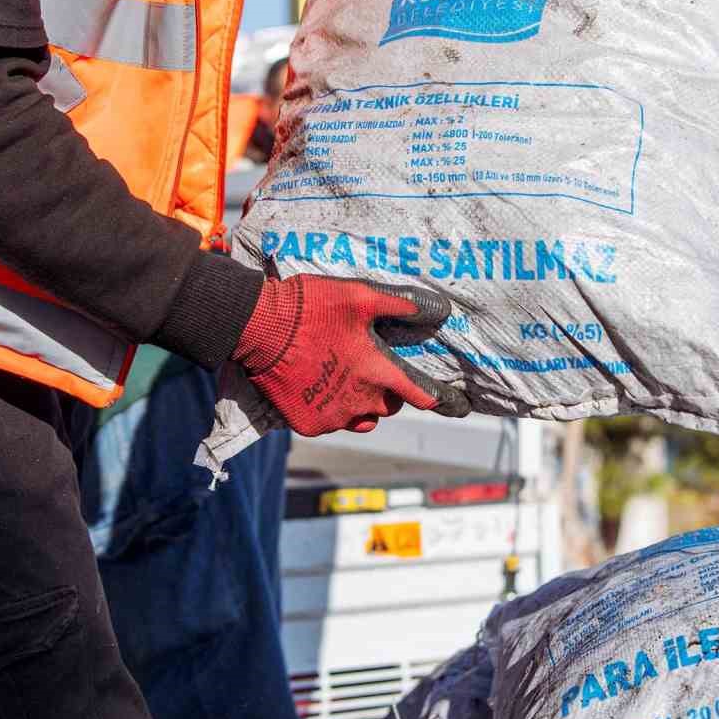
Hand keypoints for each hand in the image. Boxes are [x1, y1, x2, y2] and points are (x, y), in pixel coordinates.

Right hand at [232, 274, 470, 436]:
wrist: (259, 328)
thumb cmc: (312, 307)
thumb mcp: (360, 295)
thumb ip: (401, 304)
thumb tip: (440, 310)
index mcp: (377, 372)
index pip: (423, 394)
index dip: (445, 400)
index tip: (459, 406)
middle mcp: (359, 401)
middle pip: (389, 406)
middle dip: (389, 391)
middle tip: (373, 368)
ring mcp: (332, 416)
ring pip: (362, 418)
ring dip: (362, 403)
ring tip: (346, 377)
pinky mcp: (307, 424)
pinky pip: (331, 422)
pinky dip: (331, 407)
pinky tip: (317, 383)